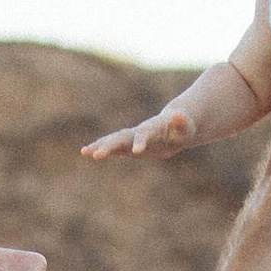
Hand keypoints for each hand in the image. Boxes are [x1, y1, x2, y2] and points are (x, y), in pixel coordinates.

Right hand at [82, 105, 197, 160]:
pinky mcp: (129, 146)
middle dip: (109, 146)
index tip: (137, 151)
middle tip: (96, 155)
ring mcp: (132, 139)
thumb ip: (181, 122)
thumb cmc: (183, 128)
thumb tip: (178, 115)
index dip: (140, 141)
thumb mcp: (186, 128)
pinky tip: (88, 154)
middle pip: (121, 138)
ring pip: (113, 141)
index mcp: (152, 128)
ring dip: (100, 146)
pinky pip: (113, 148)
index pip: (144, 135)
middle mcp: (138, 132)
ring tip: (84, 152)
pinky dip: (102, 150)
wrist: (175, 128)